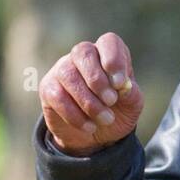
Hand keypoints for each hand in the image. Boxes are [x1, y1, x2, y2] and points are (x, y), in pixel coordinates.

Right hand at [39, 32, 144, 154]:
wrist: (96, 137)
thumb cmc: (116, 113)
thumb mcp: (131, 106)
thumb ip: (131, 93)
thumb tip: (123, 86)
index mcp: (107, 55)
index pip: (109, 42)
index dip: (114, 59)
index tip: (120, 83)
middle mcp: (83, 57)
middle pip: (83, 52)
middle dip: (98, 80)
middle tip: (111, 101)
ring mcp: (63, 70)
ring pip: (69, 75)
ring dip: (89, 102)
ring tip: (105, 119)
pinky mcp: (48, 88)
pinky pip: (57, 96)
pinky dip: (76, 115)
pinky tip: (90, 126)